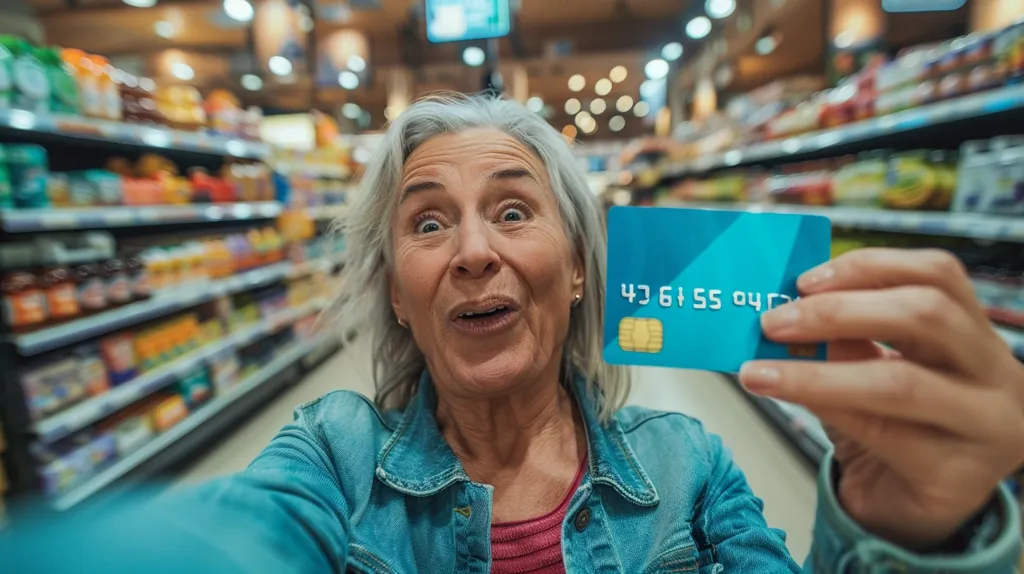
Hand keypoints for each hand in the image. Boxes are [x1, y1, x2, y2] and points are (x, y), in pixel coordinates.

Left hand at [738, 248, 1023, 549]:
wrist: (911, 508)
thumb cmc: (894, 427)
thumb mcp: (874, 368)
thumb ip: (849, 336)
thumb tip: (787, 305)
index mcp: (977, 333)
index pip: (939, 274)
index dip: (869, 267)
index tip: (805, 279)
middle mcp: (997, 374)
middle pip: (928, 315)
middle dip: (838, 312)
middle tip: (773, 322)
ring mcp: (987, 427)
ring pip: (899, 381)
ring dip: (817, 371)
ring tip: (760, 370)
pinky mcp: (955, 476)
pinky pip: (878, 433)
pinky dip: (822, 408)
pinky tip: (781, 396)